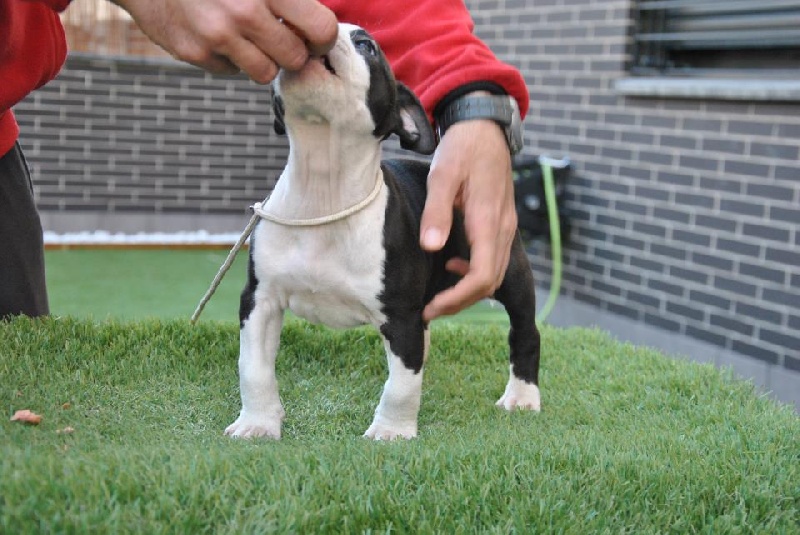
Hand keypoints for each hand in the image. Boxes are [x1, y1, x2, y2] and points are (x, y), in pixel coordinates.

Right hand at [112, 0, 337, 83]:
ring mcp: (217, 35)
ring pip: (266, 73)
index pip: (321, 30)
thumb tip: (318, 26)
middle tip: (280, 37)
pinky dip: (230, 58)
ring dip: (263, 59)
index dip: (321, 38)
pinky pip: (231, 71)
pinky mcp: (195, 53)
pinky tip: (217, 34)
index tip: (313, 36)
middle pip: (295, 58)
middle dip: (292, 51)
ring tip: (248, 35)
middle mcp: (243, 11)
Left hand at [420, 119, 516, 321]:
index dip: (457, 299)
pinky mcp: (502, 224)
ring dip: (467, 291)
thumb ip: (437, 212)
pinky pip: (493, 260)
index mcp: (488, 221)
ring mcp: (505, 228)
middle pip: (489, 283)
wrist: (485, 128)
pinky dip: (474, 273)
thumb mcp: (442, 174)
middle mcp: (503, 229)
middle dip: (460, 302)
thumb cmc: (463, 148)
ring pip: (493, 274)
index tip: (431, 308)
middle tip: (429, 310)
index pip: (481, 276)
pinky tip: (452, 265)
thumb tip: (431, 247)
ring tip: (438, 296)